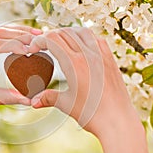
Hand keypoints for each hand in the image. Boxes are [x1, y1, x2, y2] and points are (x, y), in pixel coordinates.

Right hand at [28, 27, 151, 152]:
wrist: (119, 122)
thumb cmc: (92, 114)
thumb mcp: (66, 105)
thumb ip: (48, 98)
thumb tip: (33, 101)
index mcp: (74, 64)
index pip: (52, 39)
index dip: (39, 41)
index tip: (33, 49)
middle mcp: (89, 55)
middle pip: (65, 32)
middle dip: (50, 36)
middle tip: (42, 45)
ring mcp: (102, 55)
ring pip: (82, 31)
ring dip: (68, 32)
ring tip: (60, 42)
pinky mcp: (110, 60)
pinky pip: (97, 39)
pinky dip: (85, 37)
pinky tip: (81, 46)